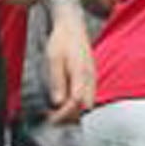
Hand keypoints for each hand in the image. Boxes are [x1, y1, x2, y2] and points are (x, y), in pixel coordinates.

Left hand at [42, 9, 96, 123]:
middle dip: (69, 117)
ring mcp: (92, 78)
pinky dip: (77, 105)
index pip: (76, 102)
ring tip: (57, 115)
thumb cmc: (62, 40)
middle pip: (84, 107)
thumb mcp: (54, 58)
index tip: (52, 119)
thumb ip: (57, 80)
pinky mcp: (91, 78)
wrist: (72, 25)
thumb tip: (58, 101)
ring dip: (73, 112)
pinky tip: (65, 104)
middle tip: (52, 120)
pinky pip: (88, 97)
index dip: (64, 114)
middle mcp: (90, 77)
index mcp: (81, 73)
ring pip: (87, 103)